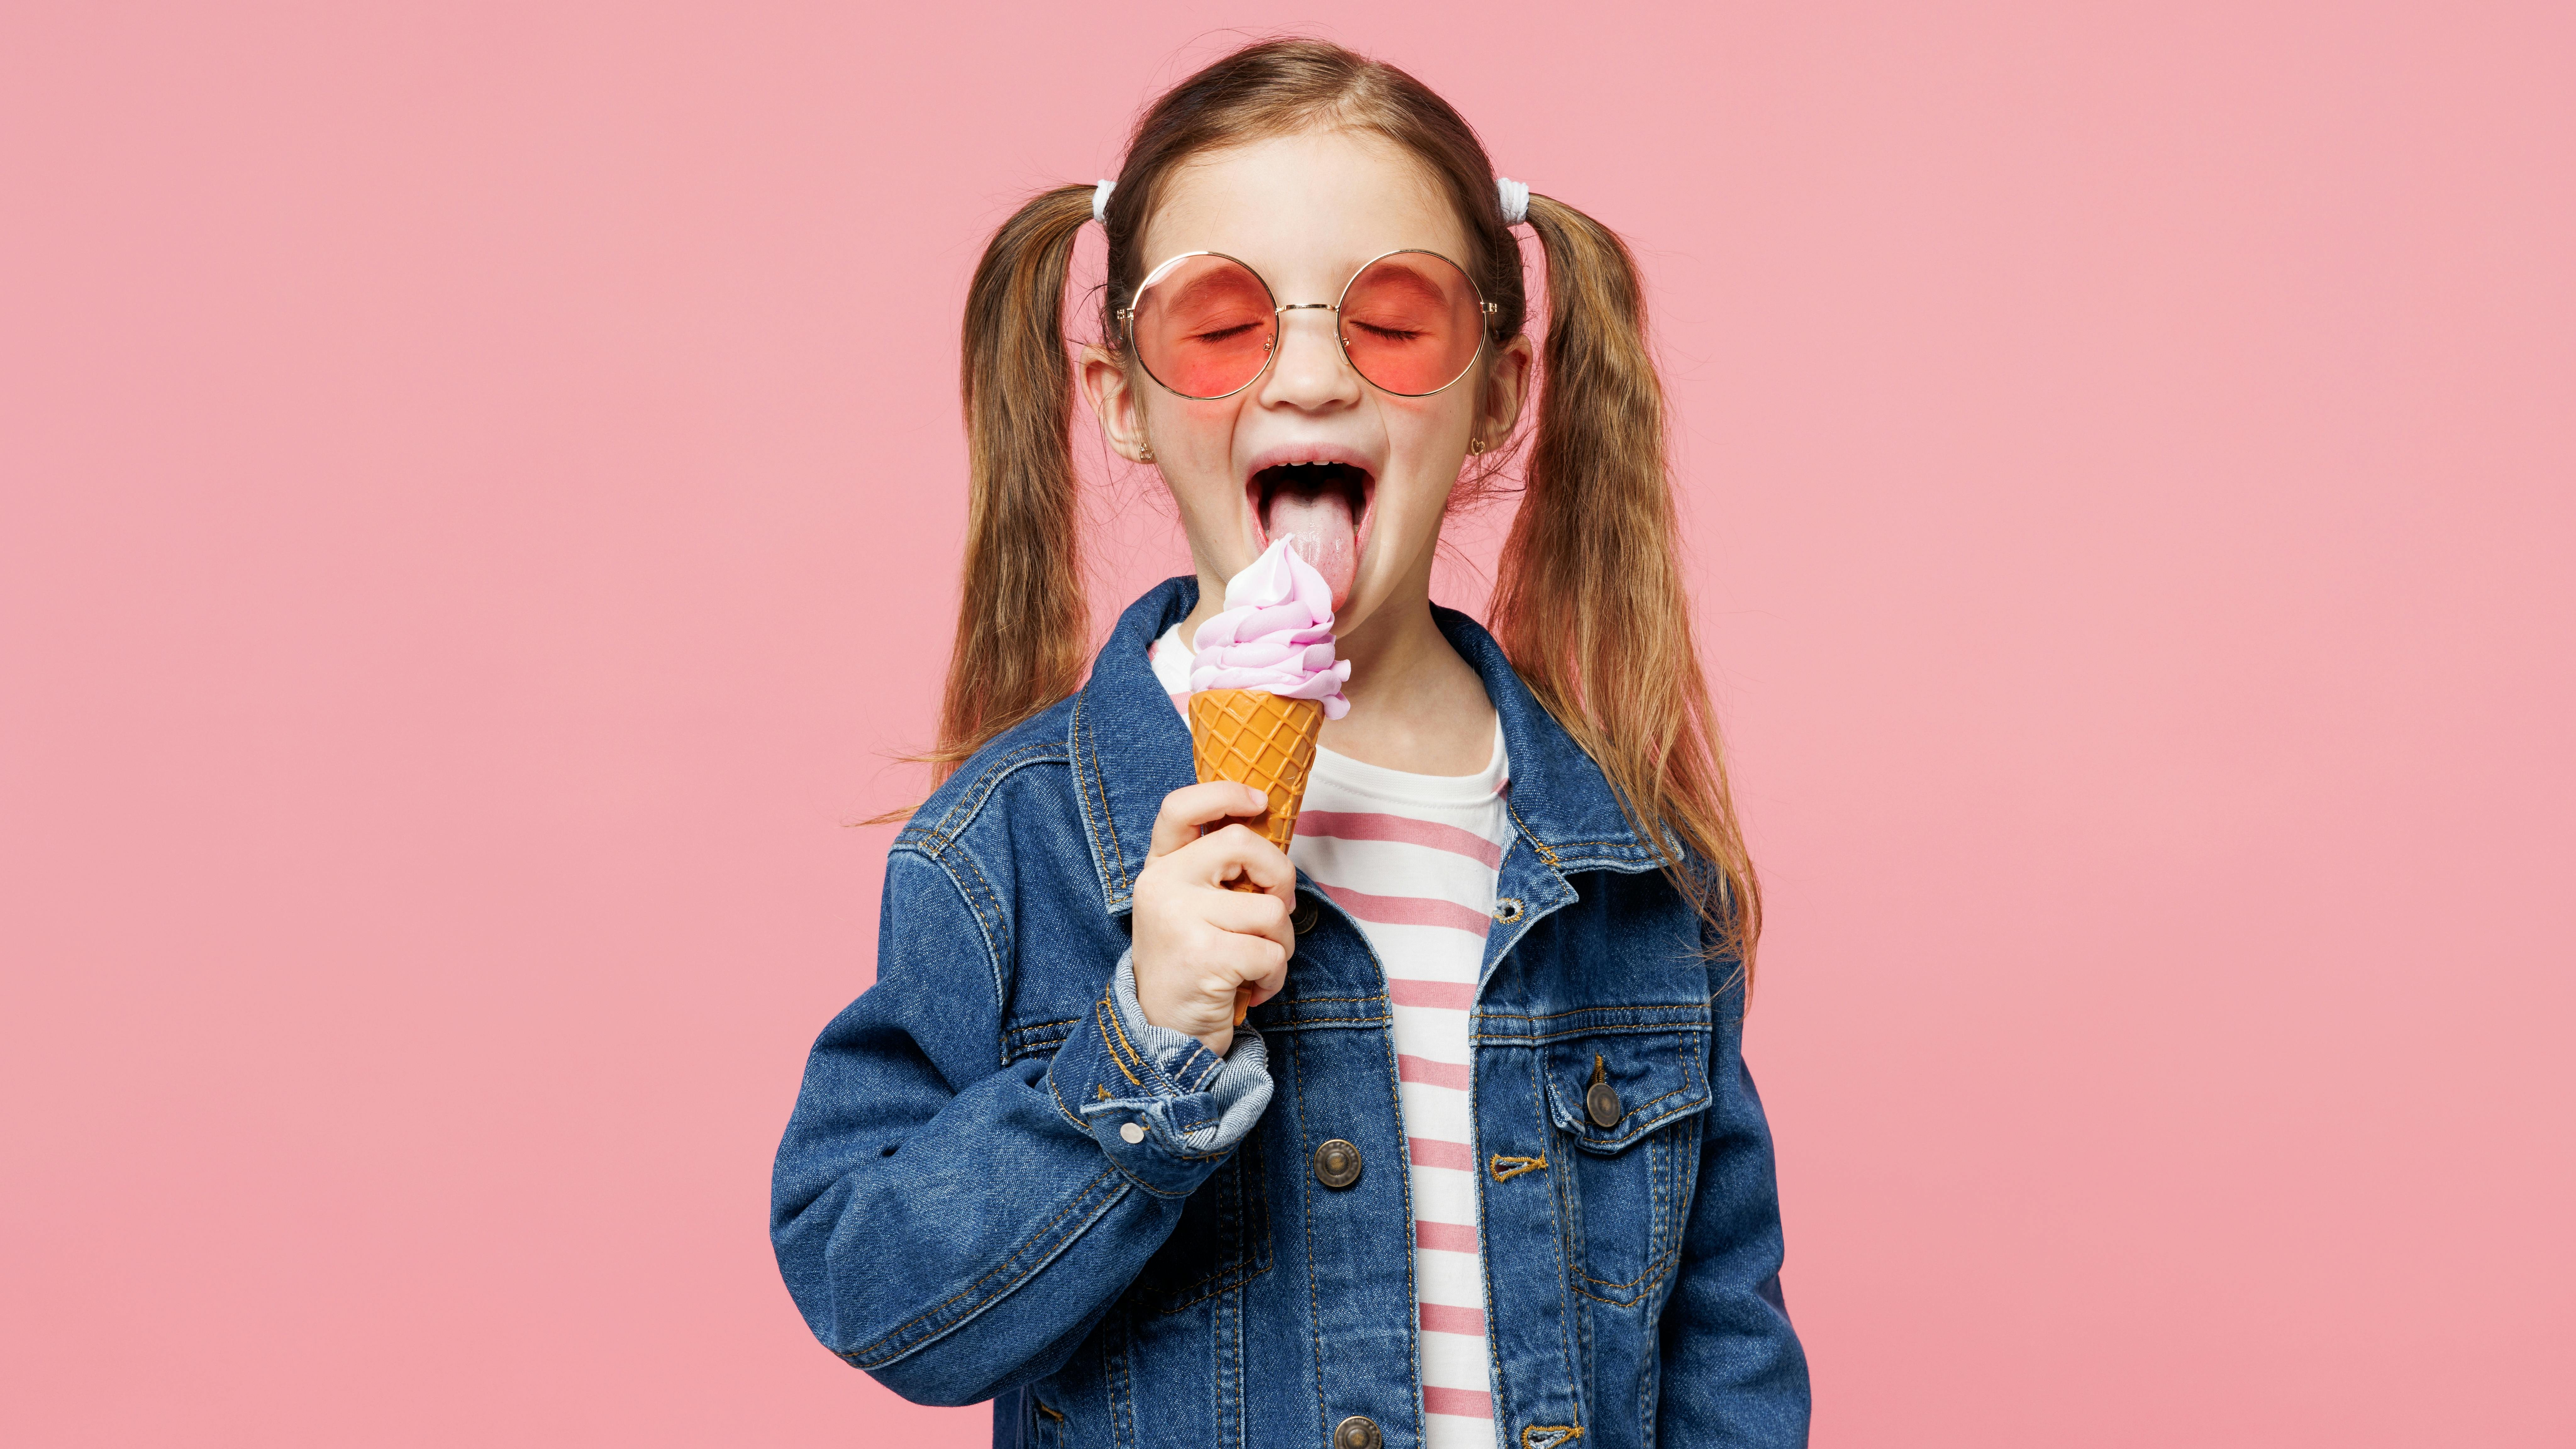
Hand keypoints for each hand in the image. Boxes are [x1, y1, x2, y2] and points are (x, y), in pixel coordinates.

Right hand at [1129, 781, 1295, 1055]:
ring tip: (1255, 966)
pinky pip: (1271, 952)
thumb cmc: (1192, 967)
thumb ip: (1216, 875)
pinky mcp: (1205, 955)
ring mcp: (1181, 918)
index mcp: (1159, 869)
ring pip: (1270, 908)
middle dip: (1280, 877)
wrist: (1163, 1035)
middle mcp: (1163, 886)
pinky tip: (1251, 990)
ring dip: (1280, 944)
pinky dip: (1274, 977)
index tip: (1259, 801)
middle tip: (1278, 912)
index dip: (1224, 793)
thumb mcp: (1192, 911)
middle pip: (1243, 844)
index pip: (1180, 808)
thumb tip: (1269, 838)